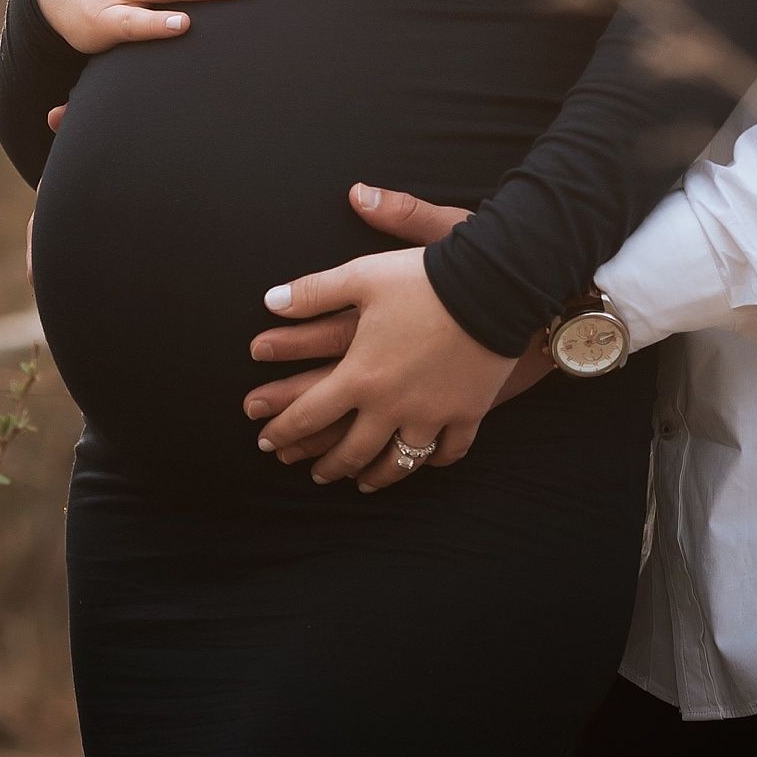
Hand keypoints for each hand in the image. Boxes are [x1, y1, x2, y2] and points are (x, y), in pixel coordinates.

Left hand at [250, 245, 513, 492]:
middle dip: (328, 465)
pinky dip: (433, 461)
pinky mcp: (468, 413)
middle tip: (315, 473)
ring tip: (362, 480)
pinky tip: (423, 460)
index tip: (266, 442)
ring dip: (376, 475)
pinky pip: (449, 451)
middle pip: (352, 450)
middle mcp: (392, 406)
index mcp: (359, 374)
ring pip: (399, 462)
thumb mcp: (361, 275)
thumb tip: (270, 302)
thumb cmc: (421, 277)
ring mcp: (432, 415)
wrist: (491, 285)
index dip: (283, 429)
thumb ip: (313, 292)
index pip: (310, 413)